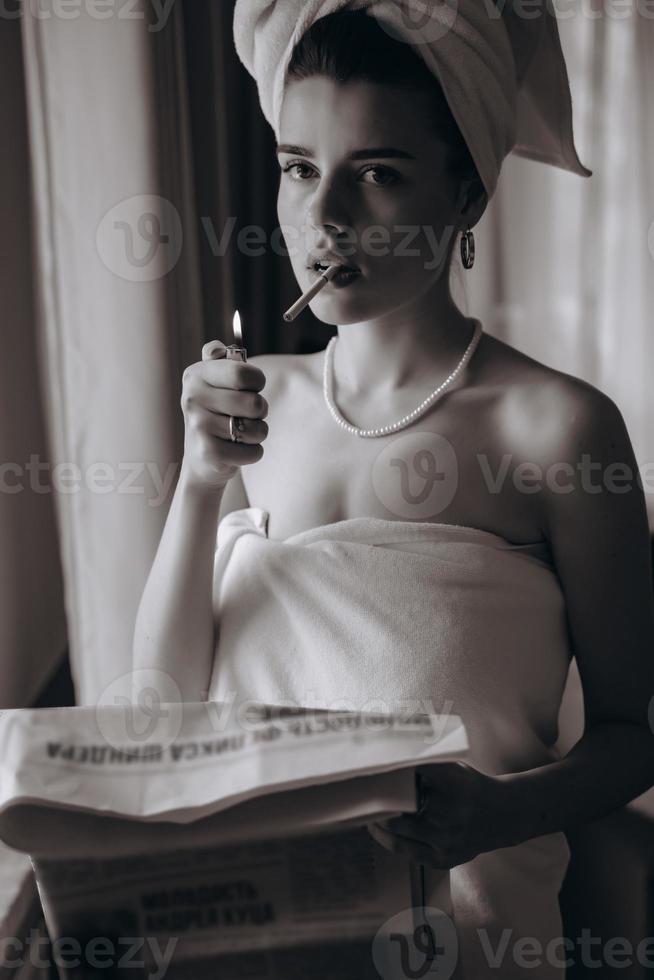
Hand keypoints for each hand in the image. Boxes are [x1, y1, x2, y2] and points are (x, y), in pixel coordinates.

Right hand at [180, 340, 268, 492]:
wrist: (202, 455)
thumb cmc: (217, 411)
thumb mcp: (215, 380)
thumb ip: (220, 359)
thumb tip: (216, 349)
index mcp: (197, 375)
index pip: (243, 374)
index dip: (257, 381)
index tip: (251, 386)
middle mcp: (193, 398)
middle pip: (255, 404)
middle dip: (260, 410)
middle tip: (246, 413)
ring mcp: (199, 426)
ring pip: (257, 429)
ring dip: (258, 432)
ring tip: (241, 432)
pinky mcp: (209, 453)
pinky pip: (254, 452)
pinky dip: (253, 452)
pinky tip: (236, 449)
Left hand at [367, 762, 511, 869]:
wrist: (501, 816)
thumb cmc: (470, 787)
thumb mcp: (454, 768)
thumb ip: (427, 765)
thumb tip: (390, 759)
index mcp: (454, 784)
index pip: (411, 776)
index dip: (388, 774)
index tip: (371, 771)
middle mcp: (451, 814)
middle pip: (399, 809)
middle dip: (379, 802)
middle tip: (361, 794)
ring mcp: (447, 841)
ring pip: (399, 834)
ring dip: (378, 824)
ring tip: (366, 814)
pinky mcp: (444, 860)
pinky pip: (408, 852)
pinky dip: (391, 841)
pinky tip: (381, 831)